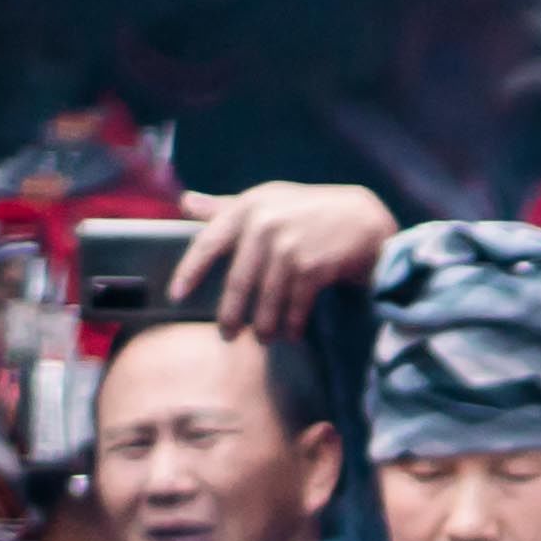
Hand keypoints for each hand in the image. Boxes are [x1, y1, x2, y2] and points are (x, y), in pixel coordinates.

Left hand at [175, 181, 389, 338]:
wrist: (364, 218)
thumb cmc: (310, 211)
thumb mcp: (267, 201)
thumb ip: (226, 207)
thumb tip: (185, 202)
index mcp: (248, 208)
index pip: (208, 244)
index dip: (189, 272)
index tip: (176, 296)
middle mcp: (265, 224)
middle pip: (238, 280)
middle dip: (231, 313)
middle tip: (226, 335)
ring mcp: (290, 246)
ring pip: (267, 297)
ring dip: (264, 324)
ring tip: (262, 338)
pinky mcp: (314, 266)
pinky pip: (296, 303)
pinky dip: (293, 323)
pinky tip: (291, 333)